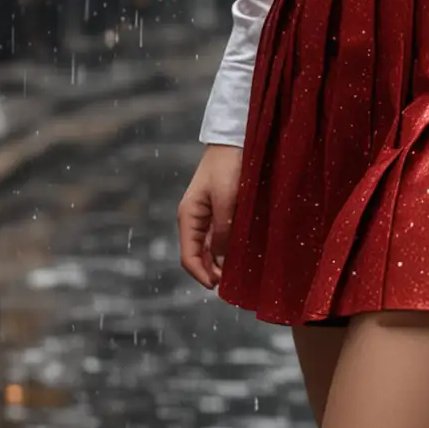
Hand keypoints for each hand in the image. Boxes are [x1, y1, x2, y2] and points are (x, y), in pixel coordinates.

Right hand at [177, 144, 243, 288]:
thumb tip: (221, 260)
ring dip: (220, 263)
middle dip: (211, 272)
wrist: (235, 141)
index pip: (188, 256)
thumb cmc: (228, 166)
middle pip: (198, 256)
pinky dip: (227, 249)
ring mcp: (206, 216)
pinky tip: (240, 256)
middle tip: (231, 285)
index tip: (217, 286)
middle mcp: (194, 220)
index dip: (201, 275)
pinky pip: (220, 237)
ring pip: (210, 249)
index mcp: (188, 217)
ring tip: (237, 275)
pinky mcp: (220, 211)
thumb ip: (222, 230)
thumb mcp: (225, 199)